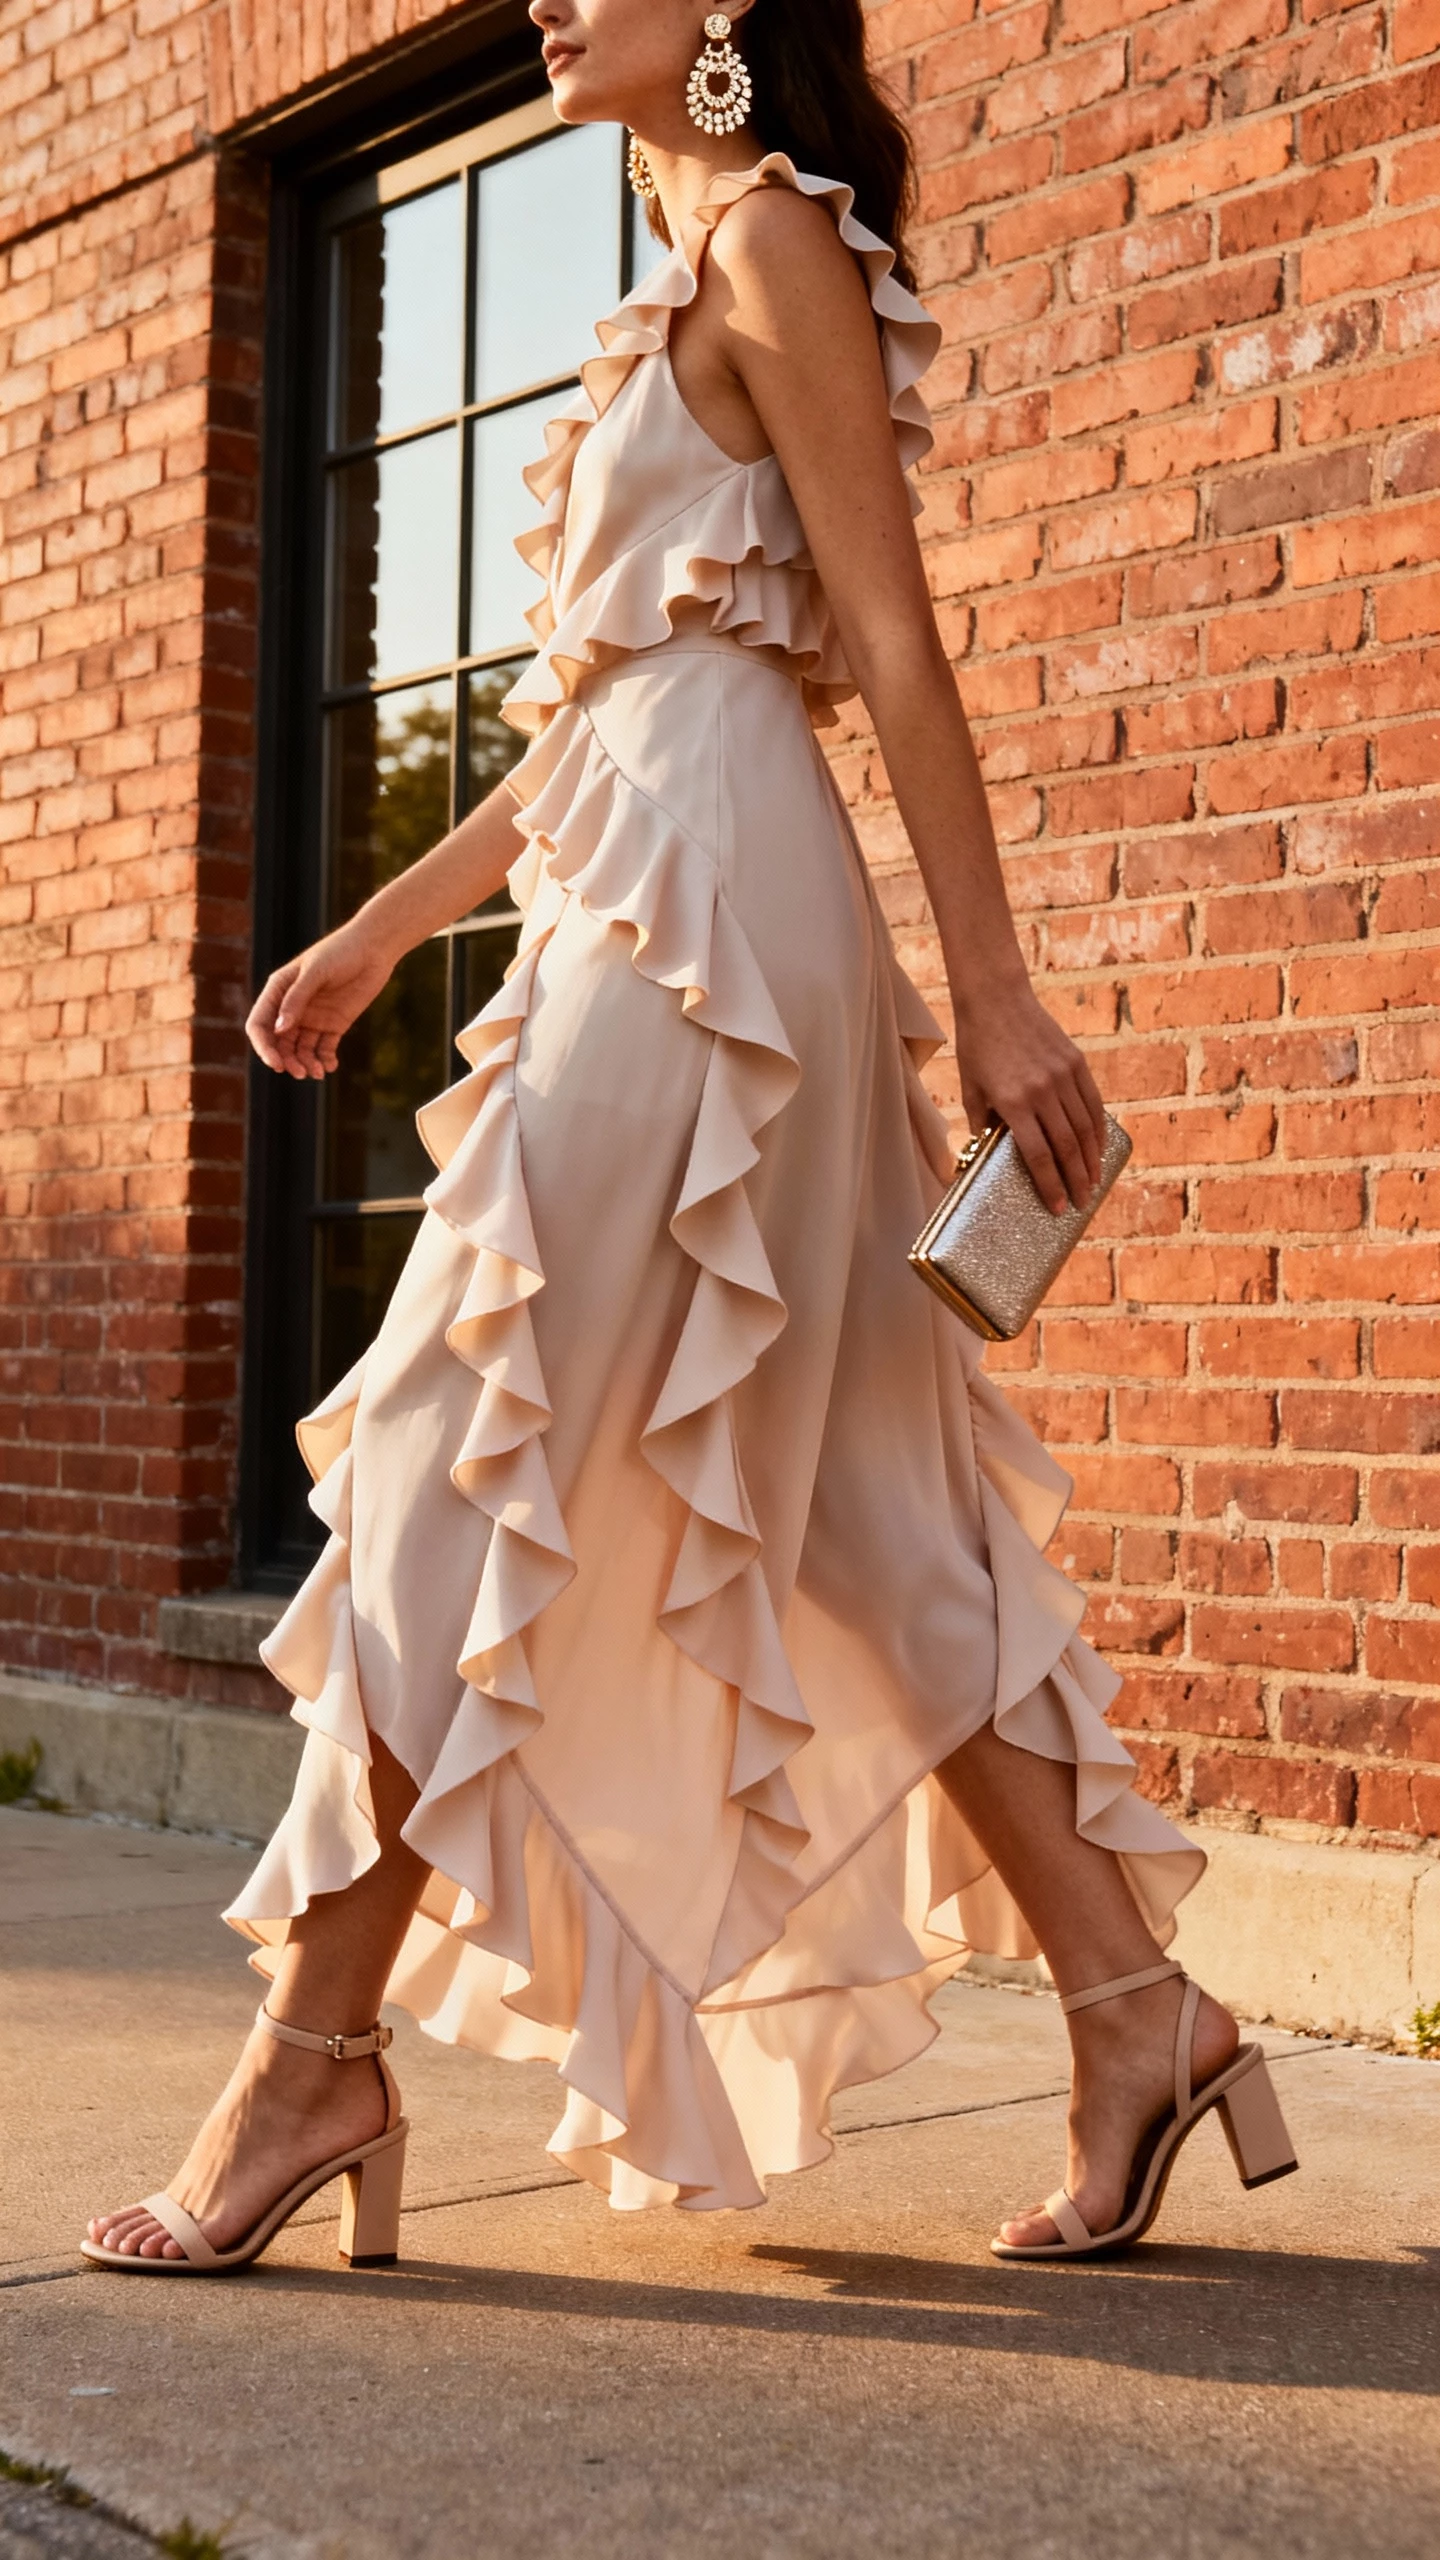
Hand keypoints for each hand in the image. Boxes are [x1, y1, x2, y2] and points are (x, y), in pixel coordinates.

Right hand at [246, 920, 395, 1079]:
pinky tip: (330, 1066)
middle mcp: (292, 1007)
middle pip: (279, 1043)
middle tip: (300, 1073)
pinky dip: (325, 1060)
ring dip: (305, 1064)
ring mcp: (313, 1017)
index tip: (277, 1064)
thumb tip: (279, 1029)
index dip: (264, 1046)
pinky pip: (324, 1049)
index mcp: (279, 990)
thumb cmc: (341, 951)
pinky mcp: (334, 1024)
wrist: (374, 948)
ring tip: (318, 1072)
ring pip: (300, 1050)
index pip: (260, 1025)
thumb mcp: (316, 972)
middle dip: (286, 1060)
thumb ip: (297, 999)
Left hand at [951, 978, 1106, 1214]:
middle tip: (1081, 1203)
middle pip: (1066, 1147)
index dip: (1050, 1185)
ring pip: (1085, 1128)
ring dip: (1092, 1160)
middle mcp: (1041, 1091)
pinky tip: (1099, 1148)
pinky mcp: (1076, 1062)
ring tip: (1093, 1182)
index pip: (1037, 1155)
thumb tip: (984, 1156)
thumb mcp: (971, 1089)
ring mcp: (1062, 1075)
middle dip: (1076, 1180)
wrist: (996, 998)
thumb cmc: (976, 1046)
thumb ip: (981, 1125)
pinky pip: (1093, 1103)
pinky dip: (1099, 1129)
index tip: (1058, 1207)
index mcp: (1012, 1102)